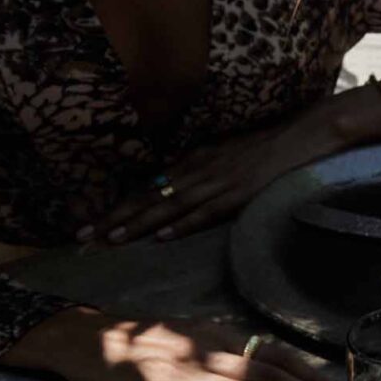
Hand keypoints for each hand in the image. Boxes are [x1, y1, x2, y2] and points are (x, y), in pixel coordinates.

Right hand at [4, 309, 346, 380]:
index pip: (271, 353)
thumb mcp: (191, 334)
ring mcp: (183, 379)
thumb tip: (269, 361)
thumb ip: (227, 348)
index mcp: (215, 337)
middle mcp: (204, 355)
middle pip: (267, 376)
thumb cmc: (146, 341)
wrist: (90, 342)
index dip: (305, 372)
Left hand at [84, 102, 352, 246]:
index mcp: (191, 161)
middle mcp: (196, 171)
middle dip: (113, 219)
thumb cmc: (262, 147)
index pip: (145, 188)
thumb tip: (172, 187)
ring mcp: (215, 184)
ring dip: (138, 225)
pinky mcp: (236, 195)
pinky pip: (204, 213)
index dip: (117, 208)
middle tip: (83, 237)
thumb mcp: (221, 153)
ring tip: (111, 241)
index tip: (91, 225)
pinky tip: (161, 236)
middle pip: (147, 198)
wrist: (297, 138)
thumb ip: (197, 170)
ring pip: (168, 207)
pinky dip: (182, 224)